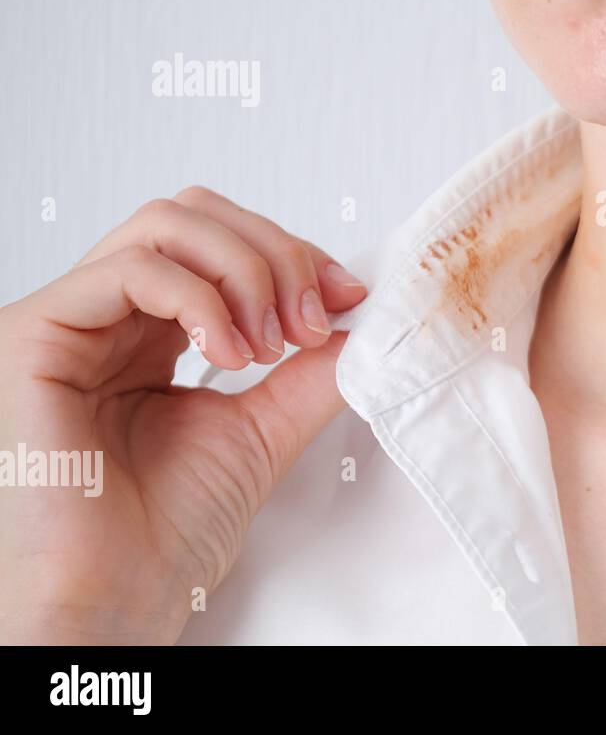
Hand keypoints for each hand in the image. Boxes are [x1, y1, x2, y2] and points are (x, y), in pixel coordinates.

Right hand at [0, 186, 366, 642]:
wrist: (118, 597)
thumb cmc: (166, 531)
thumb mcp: (265, 428)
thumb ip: (309, 369)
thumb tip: (359, 316)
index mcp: (154, 332)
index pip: (223, 242)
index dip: (293, 254)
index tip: (346, 296)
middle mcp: (110, 316)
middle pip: (197, 216)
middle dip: (274, 255)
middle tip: (310, 323)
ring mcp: (72, 320)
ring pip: (167, 224)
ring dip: (246, 273)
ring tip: (269, 346)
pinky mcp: (38, 334)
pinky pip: (132, 269)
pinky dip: (201, 298)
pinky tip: (229, 354)